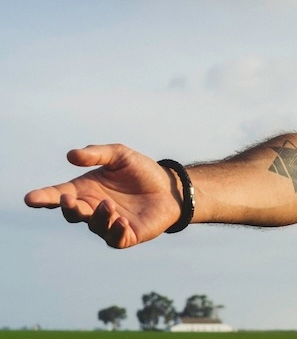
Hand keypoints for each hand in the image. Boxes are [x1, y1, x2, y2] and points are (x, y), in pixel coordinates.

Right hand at [24, 144, 181, 248]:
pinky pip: (115, 239)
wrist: (171, 187)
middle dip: (68, 208)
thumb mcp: (120, 155)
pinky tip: (121, 221)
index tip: (30, 198)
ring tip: (108, 205)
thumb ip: (97, 153)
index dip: (43, 197)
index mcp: (85, 190)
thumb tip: (71, 155)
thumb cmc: (142, 171)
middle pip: (72, 213)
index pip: (58, 195)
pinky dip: (115, 232)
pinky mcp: (127, 235)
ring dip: (97, 217)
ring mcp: (108, 224)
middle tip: (69, 200)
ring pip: (94, 226)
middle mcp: (92, 208)